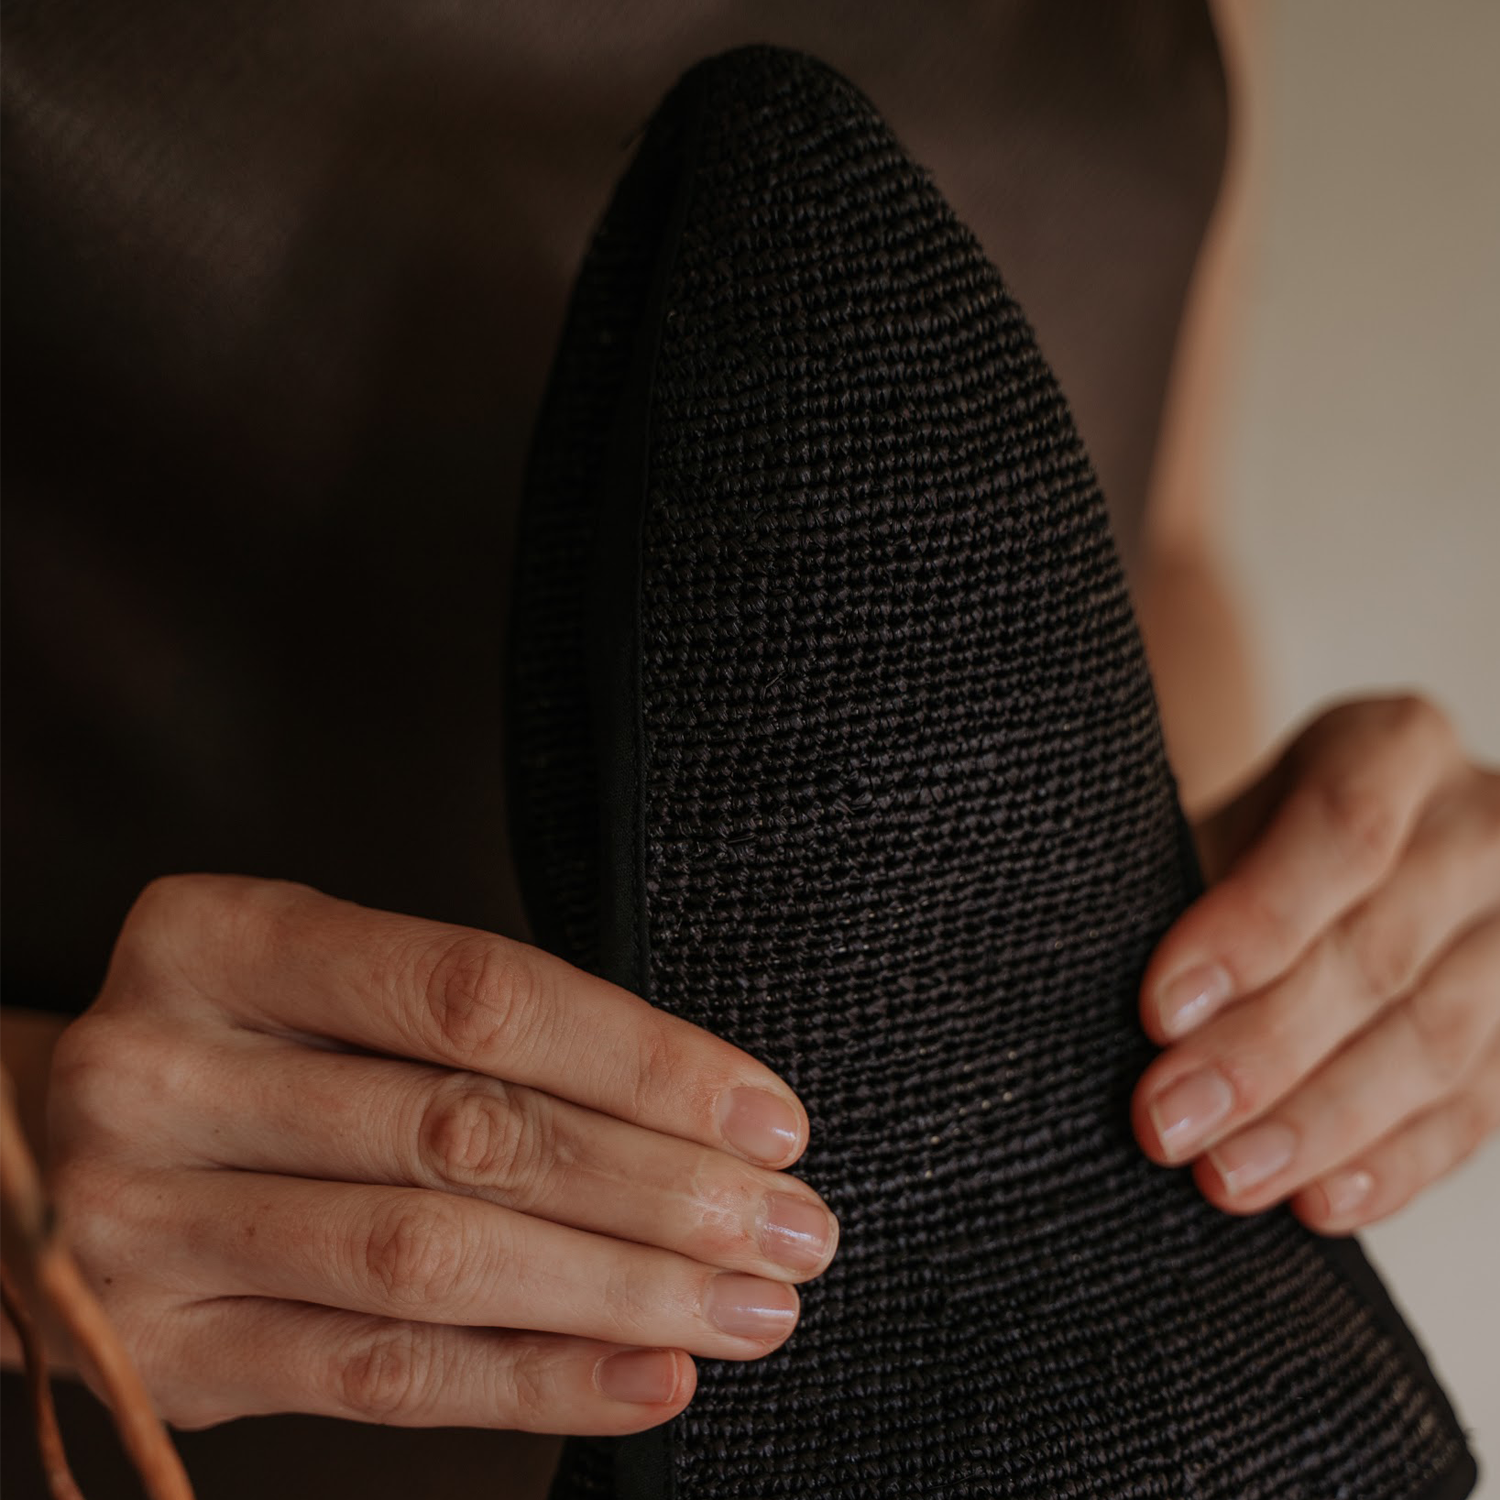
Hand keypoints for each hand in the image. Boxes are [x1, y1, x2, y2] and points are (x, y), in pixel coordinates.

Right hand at [45, 876, 835, 1431]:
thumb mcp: (326, 991)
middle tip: (791, 1224)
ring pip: (433, 1262)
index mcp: (221, 937)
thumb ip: (473, 1033)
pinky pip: (375, 1374)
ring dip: (621, 1293)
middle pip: (466, 1132)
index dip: (643, 1060)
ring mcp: (137, 1218)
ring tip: (750, 1307)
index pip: (476, 993)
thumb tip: (703, 1119)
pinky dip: (531, 1381)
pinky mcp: (153, 1350)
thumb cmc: (250, 1051)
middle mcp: (160, 1067)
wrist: (38, 1158)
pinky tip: (648, 1376)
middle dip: (660, 1189)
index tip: (767, 1117)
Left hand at [1133, 694, 1499, 1230]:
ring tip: (1225, 1176)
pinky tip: (1321, 1202)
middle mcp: (1480, 826)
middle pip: (1378, 951)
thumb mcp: (1224, 829)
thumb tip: (1154, 1022)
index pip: (1340, 832)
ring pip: (1434, 1039)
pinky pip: (1477, 1108)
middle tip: (1166, 1120)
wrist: (1328, 863)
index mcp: (1397, 746)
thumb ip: (1195, 895)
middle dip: (1263, 1050)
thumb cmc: (1254, 844)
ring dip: (1319, 1123)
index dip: (1252, 927)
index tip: (1159, 1010)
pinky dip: (1393, 1163)